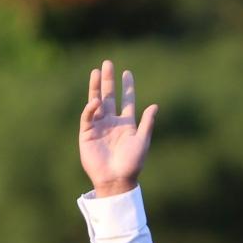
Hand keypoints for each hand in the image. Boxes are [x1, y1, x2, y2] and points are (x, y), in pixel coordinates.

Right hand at [79, 60, 158, 196]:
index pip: (126, 101)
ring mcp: (99, 126)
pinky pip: (88, 116)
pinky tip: (96, 101)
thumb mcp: (142, 140)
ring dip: (96, 87)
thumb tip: (155, 105)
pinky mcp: (87, 133)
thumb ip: (147, 123)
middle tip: (107, 63)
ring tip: (96, 71)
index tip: (127, 72)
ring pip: (96, 102)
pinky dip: (91, 108)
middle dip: (108, 81)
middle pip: (109, 97)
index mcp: (126, 124)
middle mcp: (112, 122)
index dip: (127, 87)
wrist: (116, 178)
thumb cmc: (132, 163)